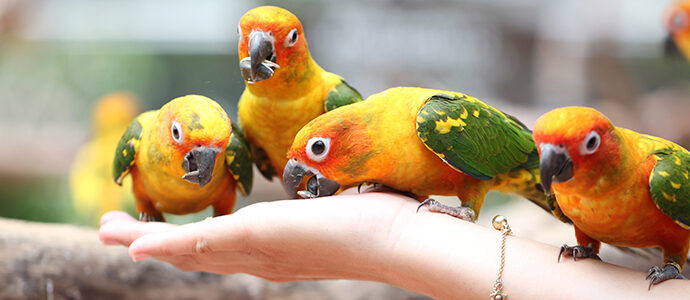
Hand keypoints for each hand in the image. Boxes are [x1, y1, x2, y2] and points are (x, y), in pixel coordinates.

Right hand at [99, 192, 418, 281]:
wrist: (397, 239)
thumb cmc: (377, 222)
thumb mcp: (335, 210)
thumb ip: (320, 207)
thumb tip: (331, 193)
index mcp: (273, 254)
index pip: (220, 249)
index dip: (183, 244)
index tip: (158, 236)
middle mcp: (259, 260)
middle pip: (192, 254)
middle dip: (150, 245)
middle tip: (112, 235)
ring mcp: (256, 252)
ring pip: (186, 250)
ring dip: (144, 242)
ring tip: (107, 234)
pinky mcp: (258, 237)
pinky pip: (200, 243)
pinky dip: (163, 245)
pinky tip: (133, 245)